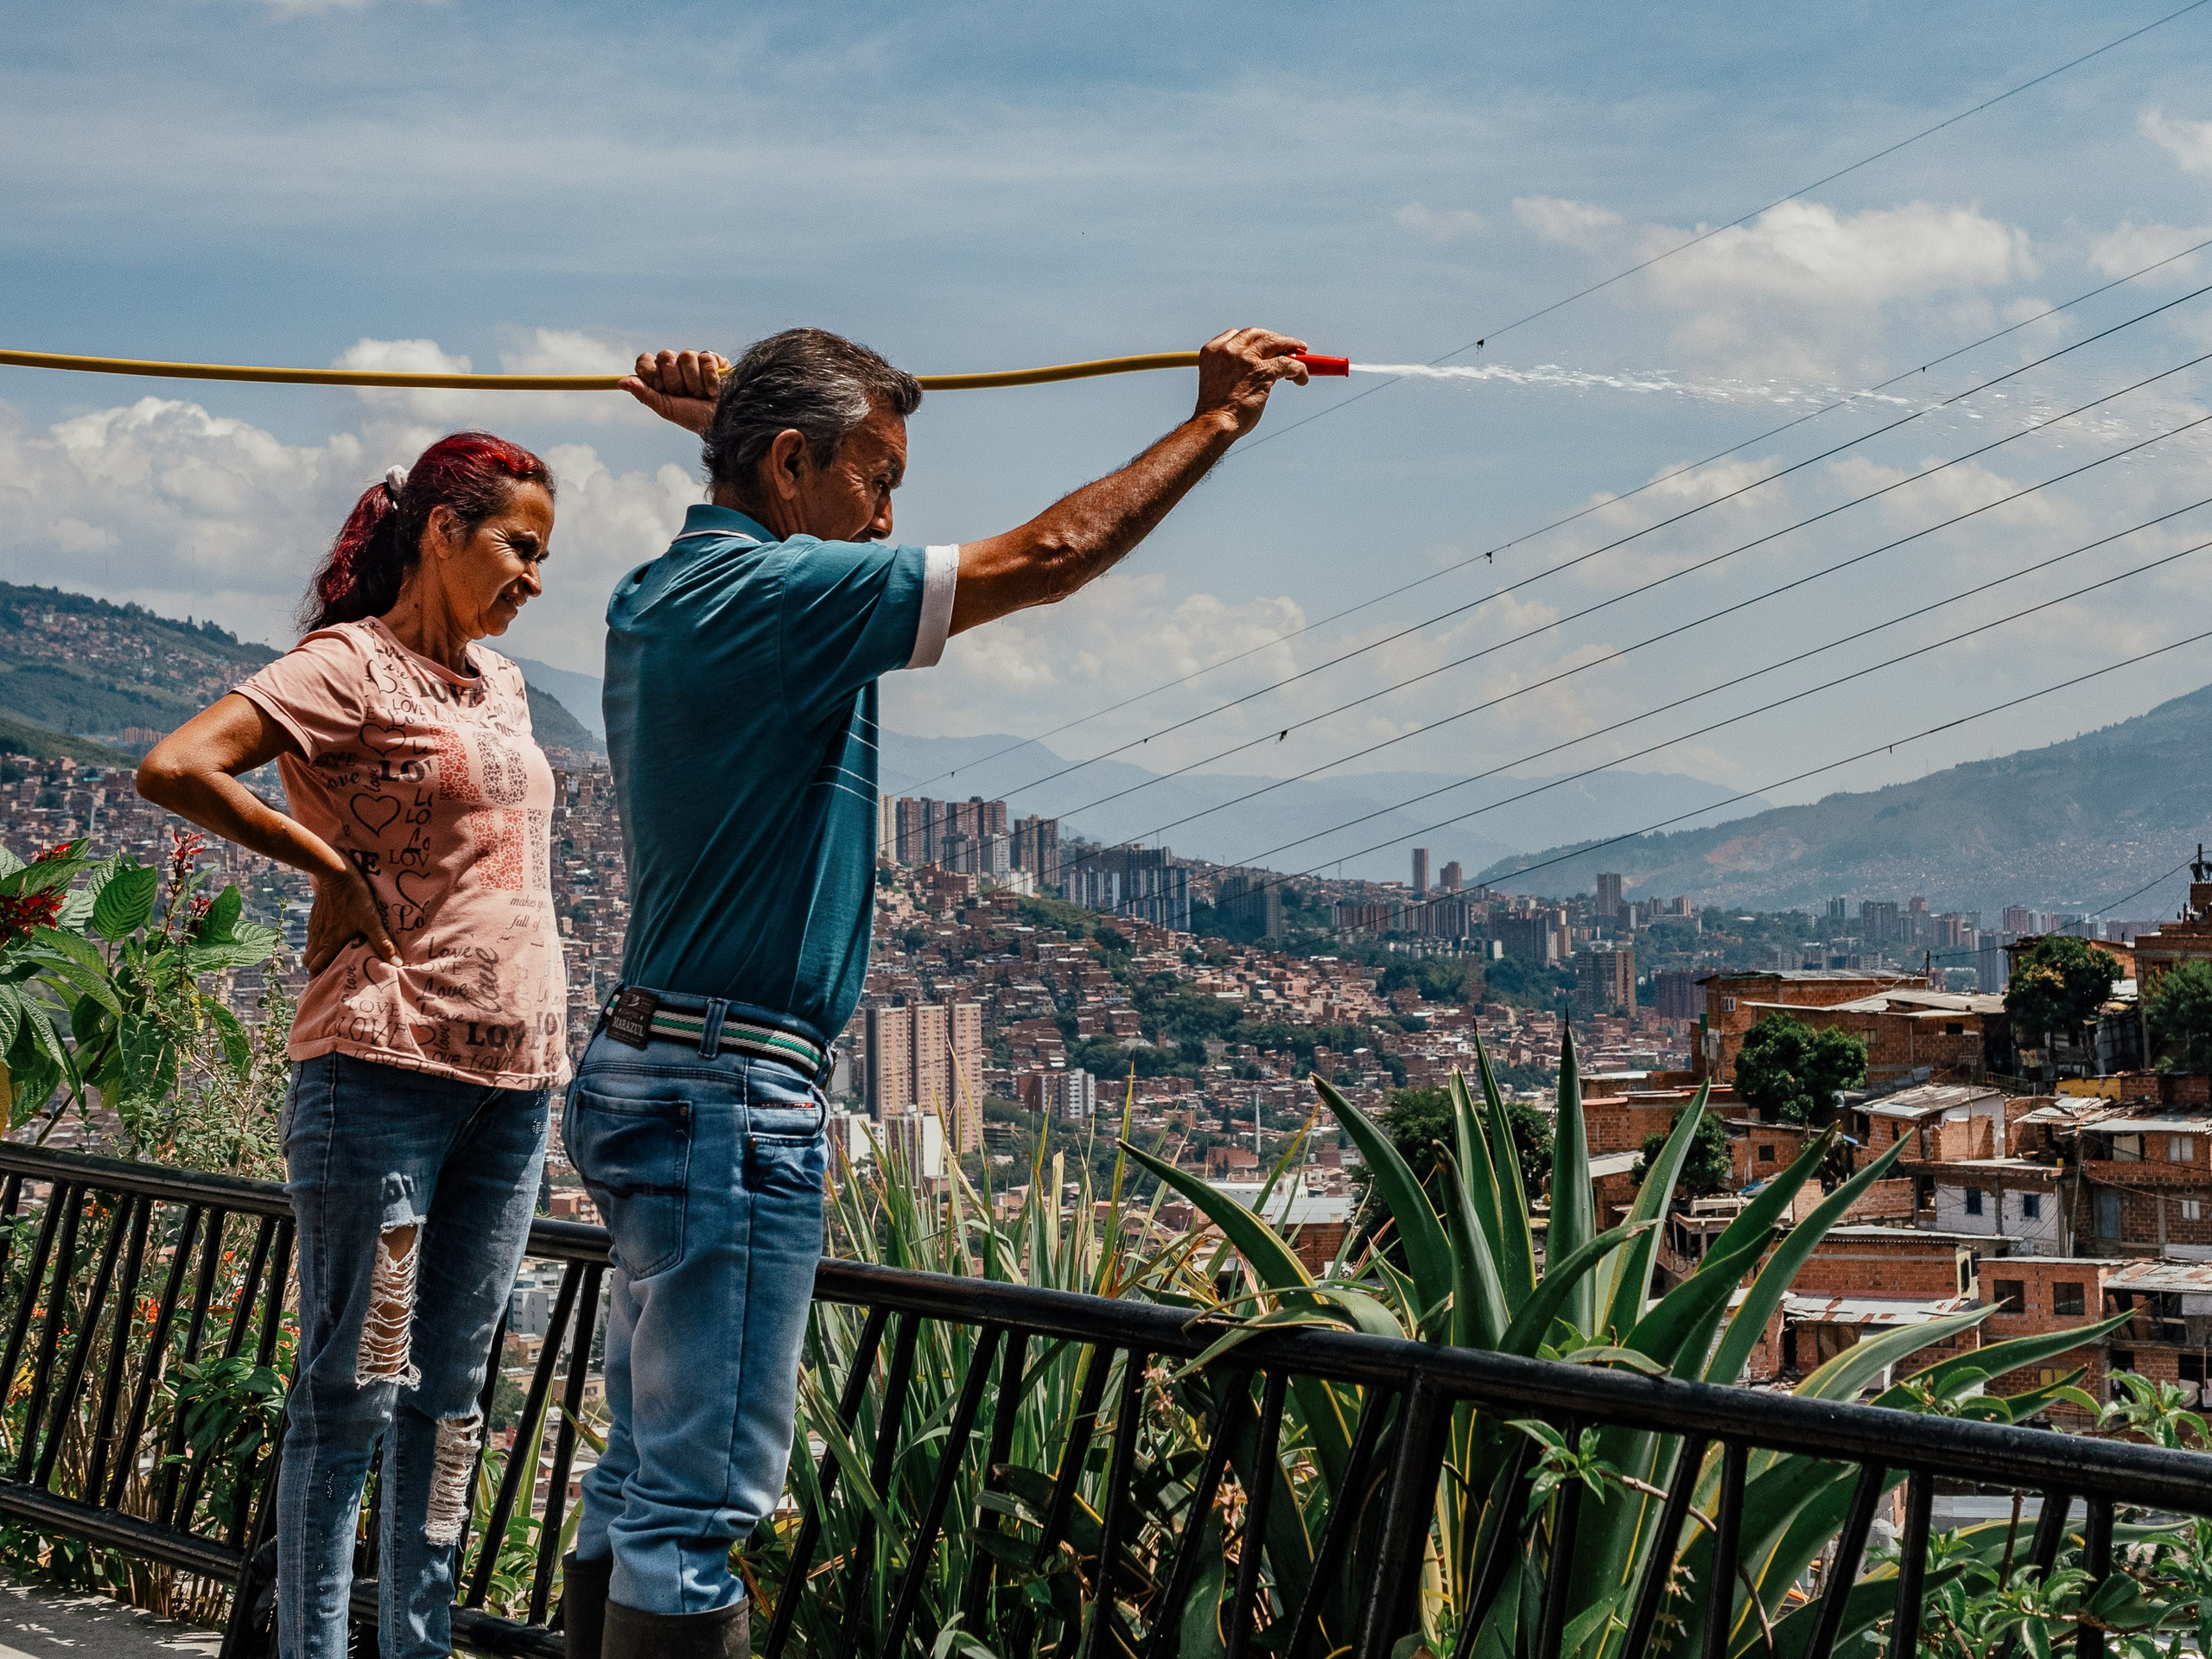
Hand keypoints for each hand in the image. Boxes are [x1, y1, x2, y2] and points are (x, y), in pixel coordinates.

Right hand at [305, 863, 400, 974]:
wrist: (335, 873)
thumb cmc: (355, 898)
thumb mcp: (372, 920)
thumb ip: (383, 942)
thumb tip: (397, 963)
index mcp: (330, 943)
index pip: (316, 968)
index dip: (318, 979)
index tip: (324, 986)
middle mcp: (318, 938)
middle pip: (309, 962)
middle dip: (316, 970)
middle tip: (329, 974)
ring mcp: (314, 927)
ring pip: (310, 949)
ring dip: (317, 956)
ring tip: (331, 959)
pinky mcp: (314, 917)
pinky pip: (312, 936)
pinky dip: (318, 943)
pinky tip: (331, 938)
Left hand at [620, 349, 730, 434]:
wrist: (725, 422)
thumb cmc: (695, 419)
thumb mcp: (667, 409)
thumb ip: (645, 394)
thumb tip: (620, 382)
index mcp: (662, 377)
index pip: (645, 360)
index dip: (651, 373)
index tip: (661, 388)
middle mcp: (677, 366)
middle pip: (665, 356)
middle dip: (675, 380)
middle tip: (685, 395)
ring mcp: (696, 361)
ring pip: (686, 355)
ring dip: (694, 382)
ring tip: (703, 395)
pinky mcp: (715, 360)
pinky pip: (706, 357)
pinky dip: (711, 378)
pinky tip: (716, 390)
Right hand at [1192, 327, 1308, 438]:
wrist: (1215, 423)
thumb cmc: (1217, 410)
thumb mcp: (1217, 380)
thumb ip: (1231, 368)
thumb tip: (1256, 369)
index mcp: (1213, 350)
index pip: (1237, 335)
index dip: (1254, 339)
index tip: (1264, 346)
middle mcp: (1229, 349)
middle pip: (1256, 334)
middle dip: (1273, 338)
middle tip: (1287, 346)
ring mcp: (1246, 358)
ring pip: (1274, 341)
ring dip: (1290, 344)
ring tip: (1301, 352)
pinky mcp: (1263, 370)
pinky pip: (1287, 363)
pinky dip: (1299, 369)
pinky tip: (1301, 378)